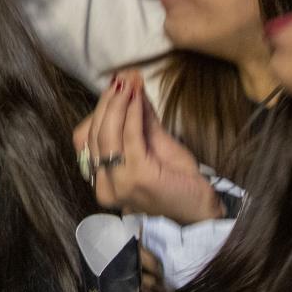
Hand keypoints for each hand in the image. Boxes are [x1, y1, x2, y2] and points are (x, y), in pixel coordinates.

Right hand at [79, 72, 221, 224]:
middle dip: (108, 102)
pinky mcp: (137, 177)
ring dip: (118, 104)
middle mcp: (105, 185)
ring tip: (129, 83)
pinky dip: (132, 114)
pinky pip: (129, 137)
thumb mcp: (156, 147)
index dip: (99, 112)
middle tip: (122, 79)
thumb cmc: (180, 184)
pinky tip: (138, 98)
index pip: (88, 140)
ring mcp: (119, 183)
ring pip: (106, 135)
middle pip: (94, 135)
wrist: (203, 212)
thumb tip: (131, 89)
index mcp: (104, 181)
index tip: (116, 86)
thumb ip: (141, 123)